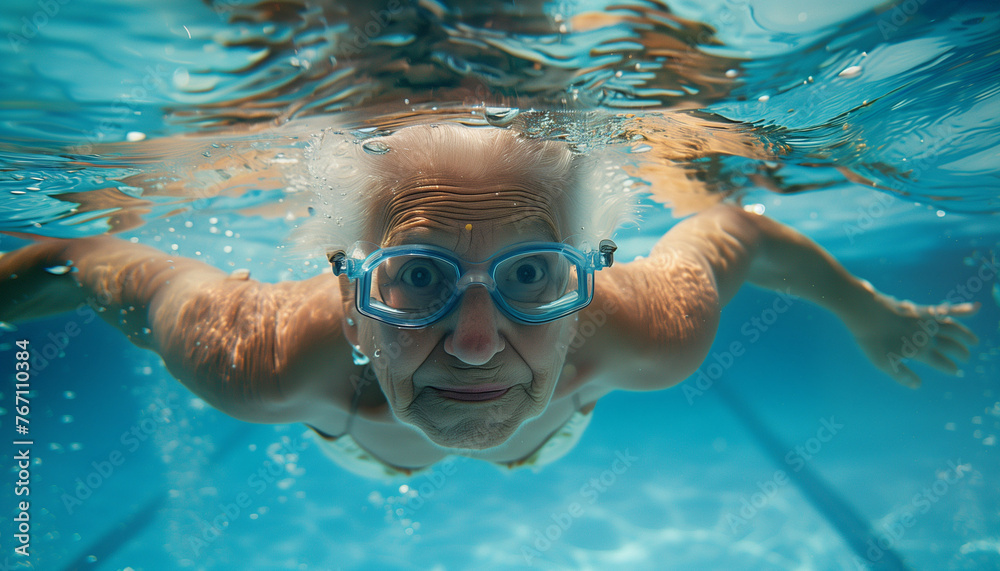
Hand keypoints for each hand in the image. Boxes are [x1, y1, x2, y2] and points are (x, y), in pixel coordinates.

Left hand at [851, 293, 978, 387]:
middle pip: (950, 346)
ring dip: (965, 335)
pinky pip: (945, 310)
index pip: (940, 362)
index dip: (949, 367)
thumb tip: (917, 385)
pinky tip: (975, 307)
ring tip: (974, 341)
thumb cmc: (872, 339)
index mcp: (919, 351)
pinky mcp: (921, 309)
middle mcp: (927, 337)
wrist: (865, 312)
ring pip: (953, 329)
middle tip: (965, 358)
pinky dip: (962, 309)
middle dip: (960, 352)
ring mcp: (925, 322)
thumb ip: (901, 375)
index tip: (955, 371)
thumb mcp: (883, 362)